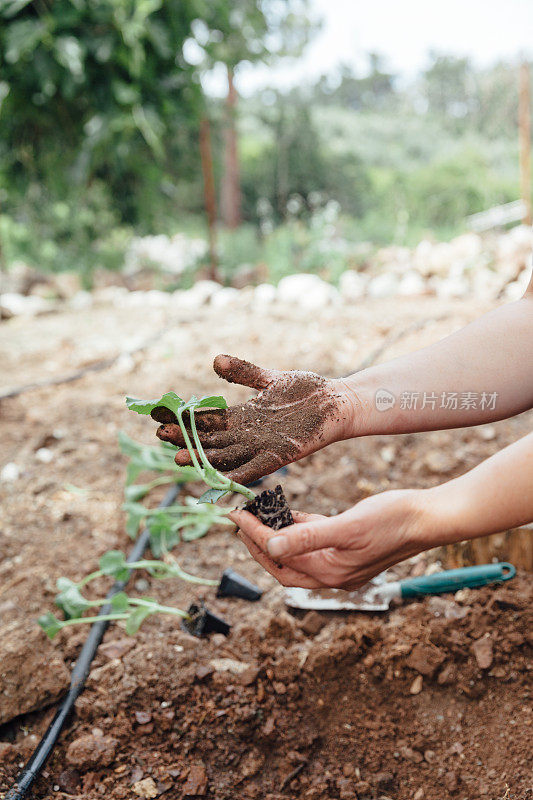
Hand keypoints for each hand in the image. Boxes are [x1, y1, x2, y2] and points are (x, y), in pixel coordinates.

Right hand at [153, 354, 356, 484]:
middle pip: (211, 440)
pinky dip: (237, 474)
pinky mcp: (281, 455)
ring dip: (203, 459)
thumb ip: (243, 372)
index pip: (208, 420)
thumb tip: (214, 360)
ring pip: (226, 456)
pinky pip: (255, 468)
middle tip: (161, 436)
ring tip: (178, 458)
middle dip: (186, 439)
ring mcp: (264, 446)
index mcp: (245, 416)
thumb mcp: (270, 378)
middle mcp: (250, 434)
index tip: (160, 415)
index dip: (185, 419)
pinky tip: (218, 478)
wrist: (338, 401)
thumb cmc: (308, 391)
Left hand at [229, 489, 434, 589]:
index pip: (278, 558)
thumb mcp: (347, 527)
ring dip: (276, 534)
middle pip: (282, 563)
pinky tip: (288, 513)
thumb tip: (270, 546)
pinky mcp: (348, 547)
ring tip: (256, 513)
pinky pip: (314, 541)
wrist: (429, 518)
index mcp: (329, 573)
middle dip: (256, 542)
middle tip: (239, 518)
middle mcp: (331, 573)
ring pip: (296, 552)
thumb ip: (307, 537)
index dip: (253, 537)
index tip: (235, 515)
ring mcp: (340, 561)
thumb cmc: (393, 521)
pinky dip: (298, 528)